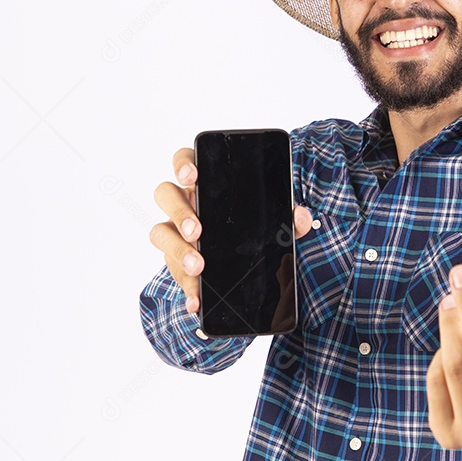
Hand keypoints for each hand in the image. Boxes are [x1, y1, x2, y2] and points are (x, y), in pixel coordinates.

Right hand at [150, 147, 312, 313]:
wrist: (250, 264)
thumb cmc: (255, 229)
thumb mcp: (275, 222)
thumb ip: (289, 218)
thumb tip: (301, 216)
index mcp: (206, 185)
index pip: (185, 161)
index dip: (183, 164)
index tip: (192, 175)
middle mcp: (185, 204)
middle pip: (166, 195)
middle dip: (179, 212)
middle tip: (197, 230)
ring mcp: (176, 233)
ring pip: (161, 233)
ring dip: (177, 250)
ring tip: (198, 267)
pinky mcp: (176, 261)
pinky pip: (173, 272)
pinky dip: (186, 287)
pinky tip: (196, 298)